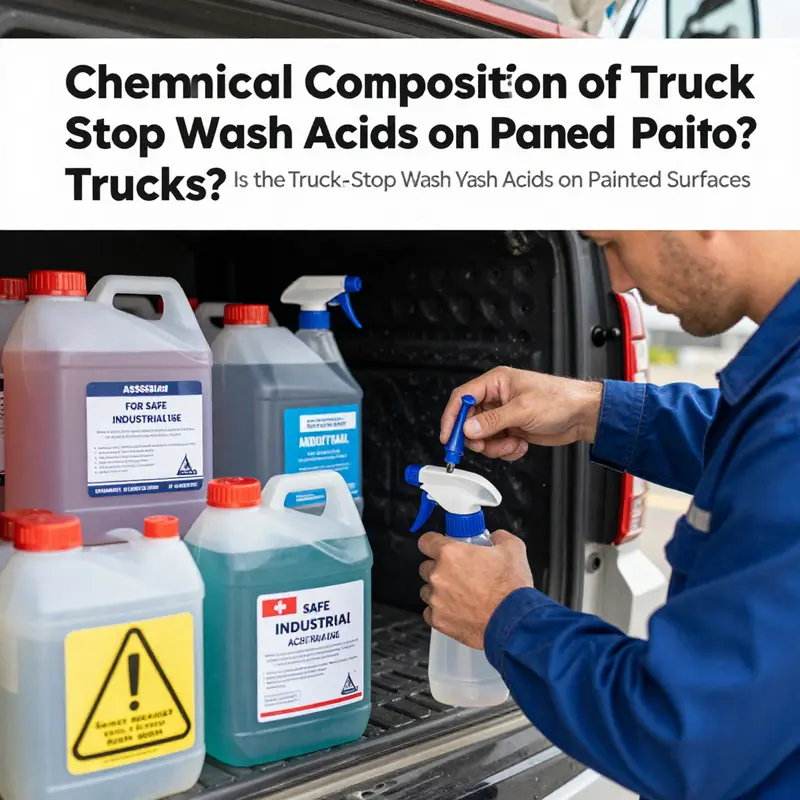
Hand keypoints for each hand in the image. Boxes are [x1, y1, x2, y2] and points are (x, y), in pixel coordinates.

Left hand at [418, 530, 533, 648]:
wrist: (514, 623)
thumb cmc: (511, 589)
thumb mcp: (513, 549)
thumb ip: (499, 537)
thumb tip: (496, 537)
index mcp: (450, 554)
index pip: (426, 541)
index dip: (433, 543)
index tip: (439, 546)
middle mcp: (438, 576)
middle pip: (426, 567)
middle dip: (439, 568)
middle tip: (459, 573)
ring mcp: (436, 599)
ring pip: (428, 591)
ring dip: (440, 591)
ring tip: (460, 595)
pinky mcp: (439, 621)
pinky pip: (431, 613)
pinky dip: (441, 612)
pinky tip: (458, 610)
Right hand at [440, 367, 602, 460]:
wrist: (583, 415)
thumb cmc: (560, 400)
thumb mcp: (522, 410)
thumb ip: (492, 421)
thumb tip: (468, 428)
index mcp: (496, 383)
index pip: (462, 397)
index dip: (452, 417)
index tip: (448, 436)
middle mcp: (497, 398)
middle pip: (470, 421)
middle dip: (476, 438)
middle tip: (483, 447)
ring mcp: (505, 415)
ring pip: (483, 436)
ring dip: (495, 446)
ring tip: (512, 443)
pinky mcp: (513, 429)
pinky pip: (497, 444)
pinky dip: (506, 449)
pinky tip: (521, 444)